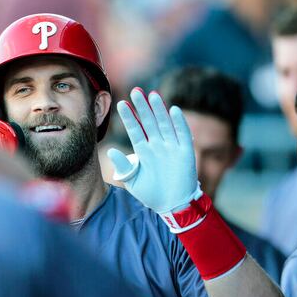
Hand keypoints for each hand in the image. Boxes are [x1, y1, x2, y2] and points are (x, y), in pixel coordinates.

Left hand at [107, 88, 200, 213]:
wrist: (172, 206)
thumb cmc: (151, 193)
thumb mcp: (132, 180)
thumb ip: (123, 166)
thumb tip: (110, 151)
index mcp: (143, 150)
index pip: (135, 130)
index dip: (129, 117)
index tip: (121, 103)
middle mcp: (157, 146)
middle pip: (149, 122)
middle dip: (143, 107)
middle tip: (136, 90)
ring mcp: (171, 148)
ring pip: (164, 124)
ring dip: (159, 110)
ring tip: (152, 95)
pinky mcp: (185, 153)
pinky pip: (183, 135)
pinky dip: (179, 123)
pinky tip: (174, 110)